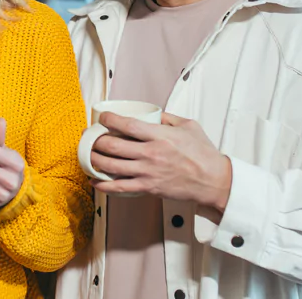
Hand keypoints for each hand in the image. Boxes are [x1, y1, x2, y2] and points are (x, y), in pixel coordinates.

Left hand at [90, 112, 231, 213]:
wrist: (213, 180)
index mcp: (160, 136)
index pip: (127, 124)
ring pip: (111, 166)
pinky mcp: (147, 187)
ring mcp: (147, 172)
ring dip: (95, 160)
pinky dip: (103, 185)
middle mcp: (150, 154)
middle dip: (96, 140)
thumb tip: (152, 113)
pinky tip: (94, 180)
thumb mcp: (189, 126)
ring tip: (88, 155)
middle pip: (113, 145)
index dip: (109, 119)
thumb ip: (168, 118)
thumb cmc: (203, 154)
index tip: (102, 117)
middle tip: (91, 137)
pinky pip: (119, 188)